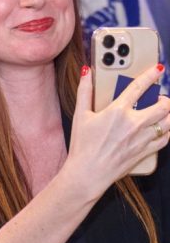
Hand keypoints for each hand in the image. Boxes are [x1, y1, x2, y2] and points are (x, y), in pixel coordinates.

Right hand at [65, 65, 169, 202]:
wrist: (88, 172)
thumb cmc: (83, 145)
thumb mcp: (80, 115)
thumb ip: (84, 91)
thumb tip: (87, 72)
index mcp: (118, 111)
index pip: (139, 87)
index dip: (150, 76)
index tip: (158, 70)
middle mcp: (134, 123)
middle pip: (163, 105)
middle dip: (164, 99)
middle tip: (160, 97)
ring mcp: (142, 138)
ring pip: (168, 122)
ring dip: (169, 114)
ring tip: (164, 111)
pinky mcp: (146, 151)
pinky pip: (165, 139)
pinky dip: (167, 132)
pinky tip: (163, 129)